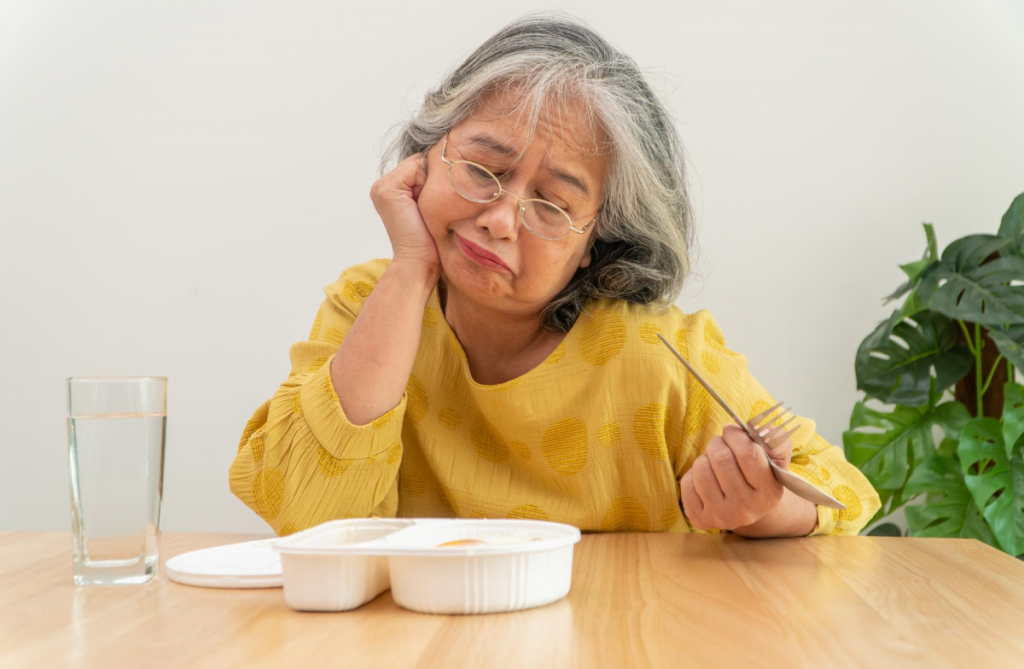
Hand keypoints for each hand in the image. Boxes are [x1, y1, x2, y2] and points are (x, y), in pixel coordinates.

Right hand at [370, 151, 439, 272]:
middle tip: (430, 206)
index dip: (432, 179)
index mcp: (388, 190)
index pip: (417, 166)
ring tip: (426, 208)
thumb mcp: (427, 206)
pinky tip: (423, 205)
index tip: (435, 202)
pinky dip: (426, 183)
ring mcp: (381, 187)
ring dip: (430, 182)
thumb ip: (426, 184)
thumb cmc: (429, 239)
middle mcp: (380, 186)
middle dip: (431, 178)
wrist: (419, 261)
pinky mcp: (388, 190)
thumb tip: (446, 162)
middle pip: (417, 162)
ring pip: (417, 164)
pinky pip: (415, 168)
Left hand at [680, 423, 791, 531]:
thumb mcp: (775, 458)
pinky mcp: (701, 519)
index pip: (748, 454)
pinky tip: (706, 479)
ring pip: (701, 469)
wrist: (747, 506)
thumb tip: (758, 427)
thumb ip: (774, 440)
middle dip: (718, 443)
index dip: (736, 435)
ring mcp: (722, 516)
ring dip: (704, 458)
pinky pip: (686, 483)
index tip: (731, 430)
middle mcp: (747, 509)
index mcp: (769, 493)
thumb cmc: (760, 475)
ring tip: (714, 463)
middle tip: (721, 444)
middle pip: (722, 459)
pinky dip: (693, 474)